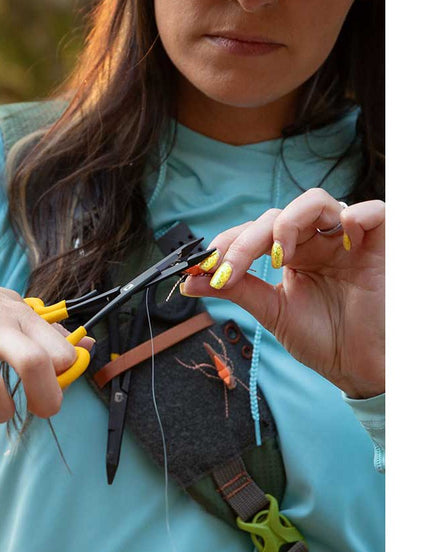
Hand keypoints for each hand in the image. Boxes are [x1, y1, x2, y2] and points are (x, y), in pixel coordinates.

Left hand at [181, 188, 384, 398]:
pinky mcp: (381, 244)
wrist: (360, 369)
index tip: (201, 267)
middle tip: (227, 270)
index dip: (228, 245)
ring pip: (315, 201)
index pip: (255, 232)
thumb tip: (190, 281)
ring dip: (288, 224)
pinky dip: (356, 215)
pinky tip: (339, 237)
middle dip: (245, 241)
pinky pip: (374, 212)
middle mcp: (317, 241)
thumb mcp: (272, 311)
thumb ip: (237, 289)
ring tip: (279, 256)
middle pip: (276, 217)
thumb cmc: (322, 340)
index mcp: (293, 254)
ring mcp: (347, 240)